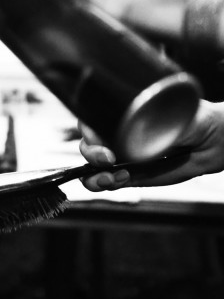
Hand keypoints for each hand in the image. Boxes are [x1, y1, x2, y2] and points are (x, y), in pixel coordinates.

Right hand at [79, 101, 223, 190]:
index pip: (89, 119)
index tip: (105, 144)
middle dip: (91, 154)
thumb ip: (153, 124)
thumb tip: (135, 135)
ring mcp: (121, 156)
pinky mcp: (130, 175)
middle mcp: (116, 133)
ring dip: (93, 175)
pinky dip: (104, 184)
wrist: (213, 140)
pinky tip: (121, 179)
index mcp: (119, 114)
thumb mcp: (171, 116)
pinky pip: (106, 182)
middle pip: (86, 143)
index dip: (89, 132)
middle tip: (108, 160)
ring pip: (90, 166)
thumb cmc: (194, 119)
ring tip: (112, 178)